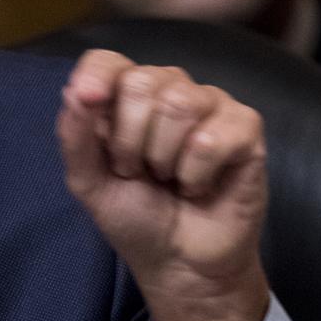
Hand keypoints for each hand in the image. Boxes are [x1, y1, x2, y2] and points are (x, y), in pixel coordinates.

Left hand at [56, 50, 269, 320]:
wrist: (178, 260)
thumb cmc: (134, 214)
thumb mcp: (88, 180)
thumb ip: (75, 135)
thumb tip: (75, 90)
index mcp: (125, 95)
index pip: (107, 60)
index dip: (96, 76)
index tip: (89, 101)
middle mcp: (168, 88)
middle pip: (140, 81)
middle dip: (128, 139)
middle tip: (136, 170)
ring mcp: (210, 104)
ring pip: (178, 103)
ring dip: (162, 157)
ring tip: (167, 177)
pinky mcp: (246, 128)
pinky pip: (211, 137)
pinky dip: (195, 173)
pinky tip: (197, 184)